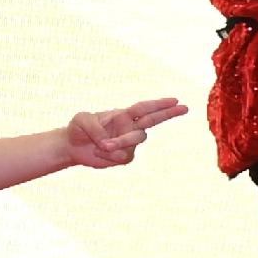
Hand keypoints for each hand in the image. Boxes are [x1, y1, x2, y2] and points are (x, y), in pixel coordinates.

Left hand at [61, 98, 184, 170]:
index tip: (175, 100)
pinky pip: (122, 157)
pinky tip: (99, 152)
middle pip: (154, 120)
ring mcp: (129, 143)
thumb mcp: (81, 121)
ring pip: (135, 141)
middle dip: (169, 113)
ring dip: (119, 143)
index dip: (159, 104)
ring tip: (101, 145)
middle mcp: (129, 127)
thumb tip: (109, 142)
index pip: (143, 108)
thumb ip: (96, 129)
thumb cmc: (78, 128)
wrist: (72, 146)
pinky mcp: (124, 157)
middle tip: (185, 107)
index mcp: (122, 115)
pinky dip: (109, 155)